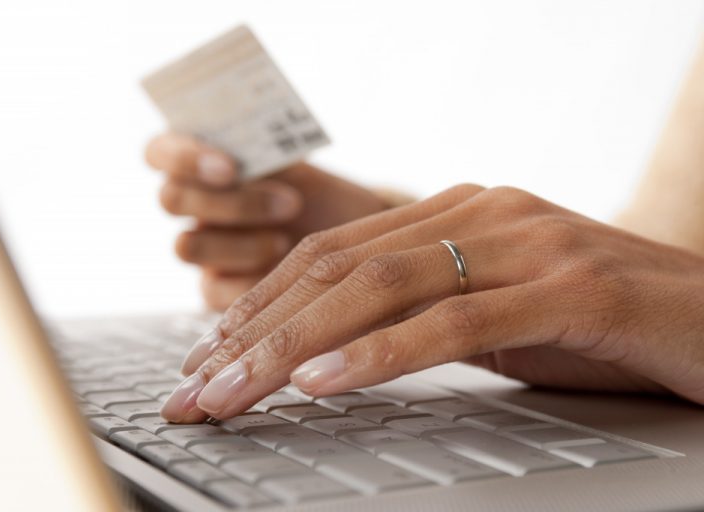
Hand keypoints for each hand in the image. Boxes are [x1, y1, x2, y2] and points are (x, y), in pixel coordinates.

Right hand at [145, 133, 393, 309]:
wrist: (349, 235)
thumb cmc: (317, 190)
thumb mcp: (298, 164)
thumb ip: (264, 147)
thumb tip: (255, 134)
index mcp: (200, 160)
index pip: (159, 151)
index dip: (183, 157)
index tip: (231, 167)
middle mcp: (193, 203)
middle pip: (171, 200)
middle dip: (231, 202)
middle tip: (291, 203)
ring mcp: (201, 246)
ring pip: (186, 246)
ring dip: (240, 243)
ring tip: (288, 239)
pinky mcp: (215, 288)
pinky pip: (212, 289)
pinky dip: (248, 280)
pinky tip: (283, 269)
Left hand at [159, 185, 703, 422]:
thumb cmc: (602, 324)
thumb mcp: (494, 316)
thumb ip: (423, 314)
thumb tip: (334, 348)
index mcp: (458, 211)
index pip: (330, 255)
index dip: (259, 304)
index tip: (207, 355)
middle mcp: (483, 212)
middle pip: (337, 271)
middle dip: (253, 332)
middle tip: (195, 387)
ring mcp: (527, 242)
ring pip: (379, 290)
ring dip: (293, 348)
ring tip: (232, 392)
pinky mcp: (569, 286)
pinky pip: (453, 321)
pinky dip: (379, 354)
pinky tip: (321, 385)